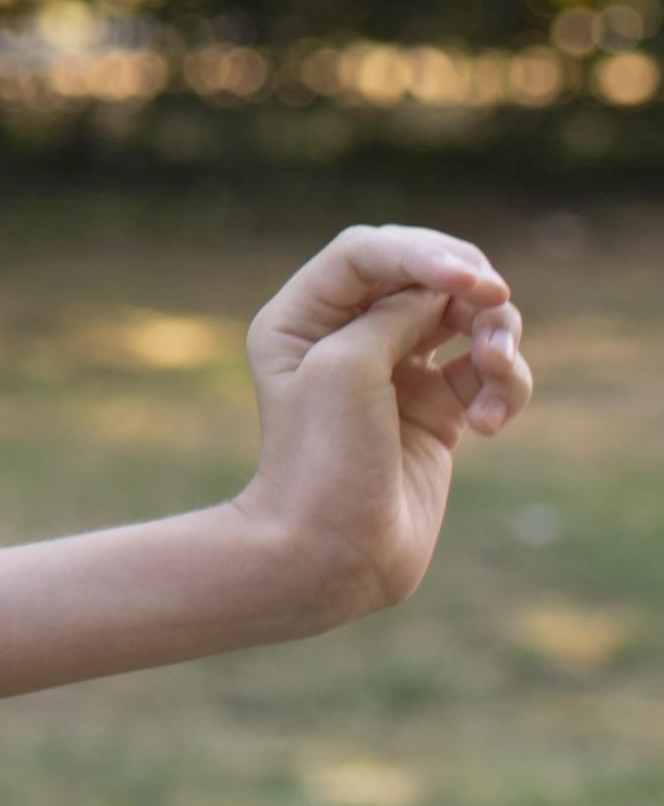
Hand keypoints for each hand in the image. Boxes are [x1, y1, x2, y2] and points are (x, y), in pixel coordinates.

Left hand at [229, 223, 532, 630]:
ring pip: (468, 320)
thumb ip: (395, 313)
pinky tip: (488, 424)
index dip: (423, 252)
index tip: (468, 281)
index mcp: (301, 317)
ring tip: (493, 373)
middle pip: (425, 275)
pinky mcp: (436, 410)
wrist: (332, 554)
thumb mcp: (347, 367)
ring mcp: (394, 372)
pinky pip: (488, 374)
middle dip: (469, 289)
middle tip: (493, 311)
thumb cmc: (323, 461)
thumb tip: (442, 288)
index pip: (368, 252)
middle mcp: (345, 336)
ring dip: (496, 338)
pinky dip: (503, 386)